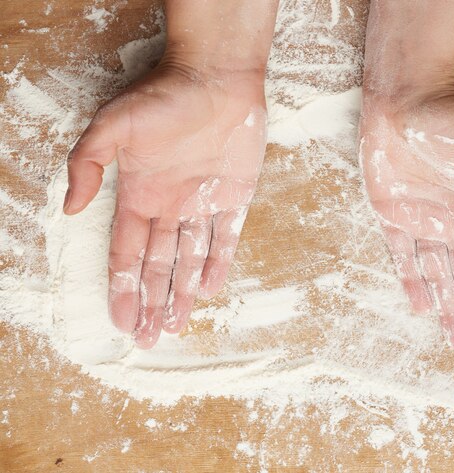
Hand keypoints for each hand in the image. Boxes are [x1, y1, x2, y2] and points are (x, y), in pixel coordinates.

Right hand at [64, 64, 266, 347]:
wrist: (217, 77)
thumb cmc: (164, 98)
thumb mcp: (114, 127)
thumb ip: (87, 165)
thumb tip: (68, 208)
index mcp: (140, 195)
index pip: (127, 254)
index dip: (122, 289)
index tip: (121, 321)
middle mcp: (170, 205)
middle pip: (157, 265)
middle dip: (152, 302)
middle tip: (149, 339)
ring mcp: (203, 203)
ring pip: (190, 258)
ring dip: (182, 292)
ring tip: (176, 326)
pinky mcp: (235, 196)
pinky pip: (227, 238)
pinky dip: (219, 263)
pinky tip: (210, 289)